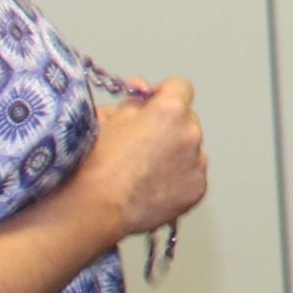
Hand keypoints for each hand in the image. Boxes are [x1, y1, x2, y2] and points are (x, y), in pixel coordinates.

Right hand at [81, 80, 206, 239]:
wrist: (96, 206)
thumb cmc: (94, 163)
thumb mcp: (106, 117)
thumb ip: (131, 101)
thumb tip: (142, 93)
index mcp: (170, 110)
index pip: (179, 87)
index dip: (162, 94)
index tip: (150, 104)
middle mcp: (190, 133)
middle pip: (186, 119)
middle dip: (168, 126)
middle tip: (142, 141)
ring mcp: (197, 163)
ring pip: (191, 149)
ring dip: (175, 153)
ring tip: (144, 168)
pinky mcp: (197, 189)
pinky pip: (191, 176)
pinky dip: (178, 178)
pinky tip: (152, 186)